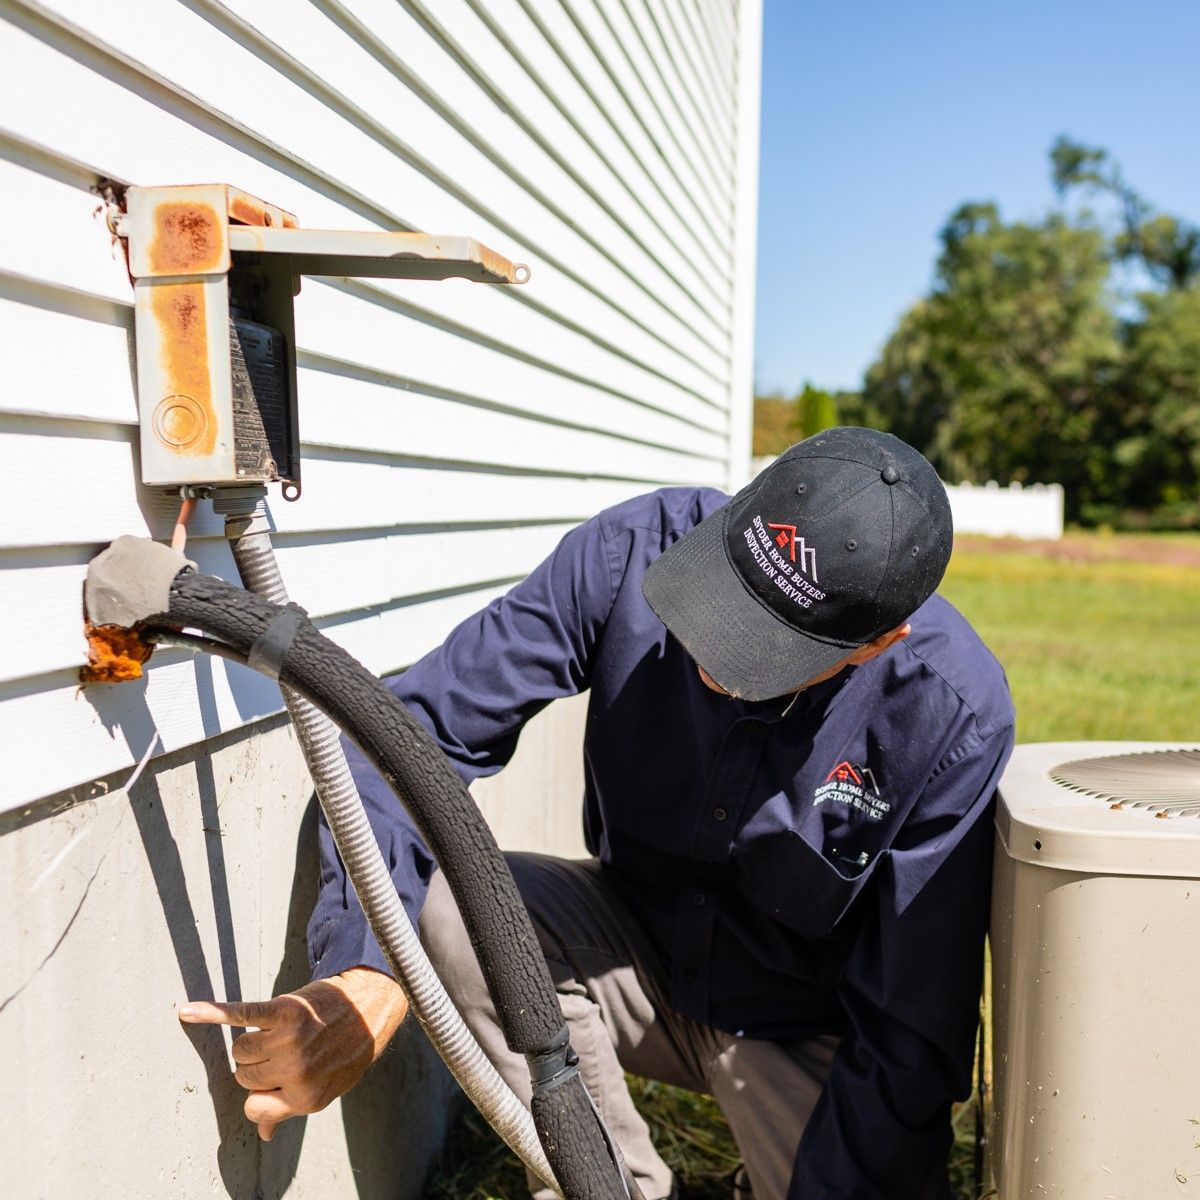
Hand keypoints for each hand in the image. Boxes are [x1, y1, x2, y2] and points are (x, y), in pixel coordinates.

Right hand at [178, 967, 407, 1139]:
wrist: (369, 1005)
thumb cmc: (347, 1049)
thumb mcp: (327, 1089)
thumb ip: (291, 1110)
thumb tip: (264, 1135)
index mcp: (303, 1098)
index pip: (252, 1106)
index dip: (260, 1090)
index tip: (274, 1078)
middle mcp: (295, 1072)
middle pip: (244, 1073)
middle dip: (258, 1061)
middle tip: (286, 1047)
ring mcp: (289, 1040)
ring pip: (240, 1048)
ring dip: (254, 1039)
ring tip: (280, 1031)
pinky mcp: (284, 1010)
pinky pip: (240, 1014)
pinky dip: (213, 1012)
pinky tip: (189, 1010)